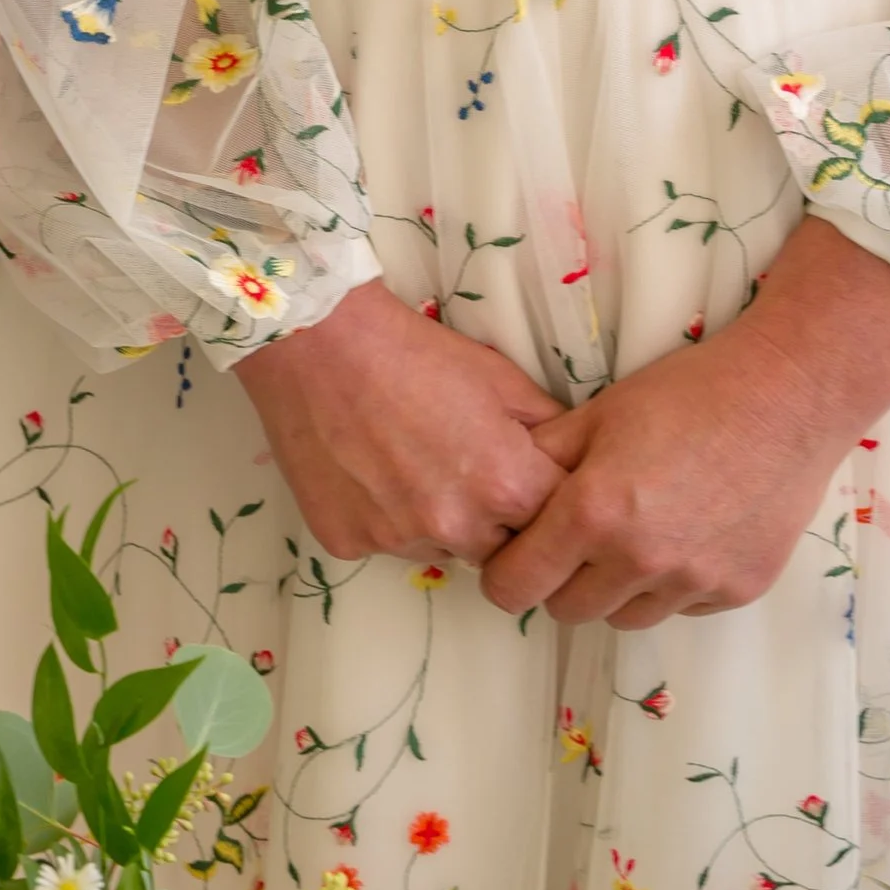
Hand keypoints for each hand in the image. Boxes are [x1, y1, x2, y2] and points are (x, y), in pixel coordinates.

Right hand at [234, 276, 568, 562]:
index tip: (520, 476)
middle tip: (462, 469)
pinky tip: (367, 470)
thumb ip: (547, 426)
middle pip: (498, 549)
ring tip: (408, 464)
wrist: (317, 340)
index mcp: (506, 485)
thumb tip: (573, 458)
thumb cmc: (412, 350)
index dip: (538, 497)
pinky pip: (382, 544)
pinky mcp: (347, 542)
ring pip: (439, 548)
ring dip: (436, 522)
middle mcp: (457, 525)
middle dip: (493, 518)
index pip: (552, 523)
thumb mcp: (498, 376)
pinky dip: (382, 517)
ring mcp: (398, 539)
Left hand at [483, 220, 889, 628]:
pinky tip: (682, 537)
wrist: (786, 399)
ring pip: (624, 617)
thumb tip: (500, 489)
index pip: (517, 585)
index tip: (511, 560)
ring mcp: (693, 582)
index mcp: (593, 514)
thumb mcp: (597, 414)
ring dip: (614, 590)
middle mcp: (640, 561)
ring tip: (629, 539)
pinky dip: (669, 586)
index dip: (504, 575)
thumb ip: (543, 458)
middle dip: (558, 583)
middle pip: (567, 610)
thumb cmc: (685, 395)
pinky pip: (681, 608)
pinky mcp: (737, 591)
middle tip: (571, 544)